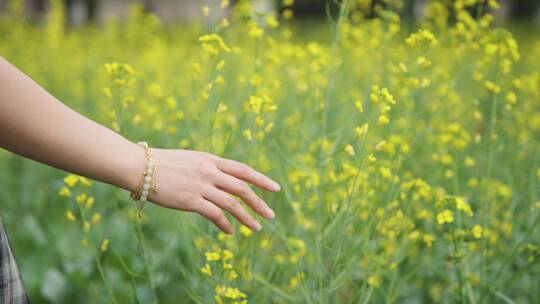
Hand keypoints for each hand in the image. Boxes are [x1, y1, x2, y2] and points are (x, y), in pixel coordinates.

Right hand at [134, 148, 280, 234]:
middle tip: (271, 214)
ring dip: (247, 217)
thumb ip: (208, 168)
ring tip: (257, 228)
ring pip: (232, 203)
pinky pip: (214, 215)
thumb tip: (222, 180)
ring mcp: (201, 186)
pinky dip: (225, 224)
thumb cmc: (162, 163)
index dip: (261, 179)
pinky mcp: (190, 200)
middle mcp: (209, 172)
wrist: (140, 167)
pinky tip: (230, 231)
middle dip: (259, 202)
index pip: (243, 170)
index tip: (275, 188)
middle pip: (242, 188)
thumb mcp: (191, 159)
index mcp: (211, 160)